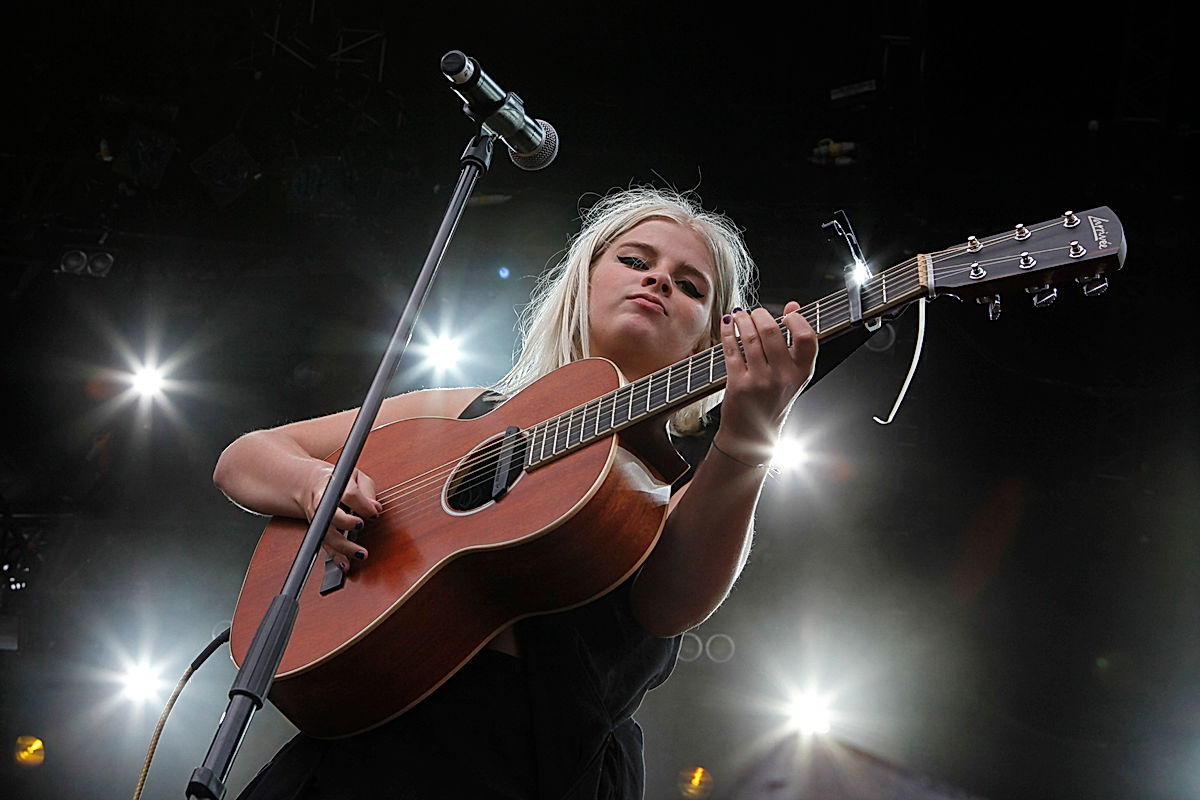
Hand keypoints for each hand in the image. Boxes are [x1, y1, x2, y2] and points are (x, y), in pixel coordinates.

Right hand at [301, 465, 382, 570]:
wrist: (311, 485)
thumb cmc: (338, 481)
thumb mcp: (356, 476)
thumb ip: (367, 491)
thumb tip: (376, 508)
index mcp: (334, 486)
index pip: (348, 494)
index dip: (362, 504)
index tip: (374, 512)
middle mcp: (323, 504)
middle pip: (333, 515)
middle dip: (346, 522)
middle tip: (360, 525)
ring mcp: (319, 519)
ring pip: (328, 536)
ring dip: (344, 547)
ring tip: (361, 553)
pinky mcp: (320, 531)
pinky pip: (326, 547)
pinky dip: (336, 558)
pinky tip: (345, 565)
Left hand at [715, 302, 817, 463]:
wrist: (751, 436)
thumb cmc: (773, 401)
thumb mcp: (792, 376)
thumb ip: (795, 342)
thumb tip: (793, 305)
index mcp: (801, 374)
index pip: (807, 338)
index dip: (797, 319)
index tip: (787, 313)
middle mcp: (783, 378)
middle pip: (772, 331)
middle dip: (760, 315)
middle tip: (755, 313)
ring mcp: (760, 381)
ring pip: (749, 337)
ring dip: (742, 320)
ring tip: (740, 316)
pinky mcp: (738, 384)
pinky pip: (731, 349)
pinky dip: (728, 331)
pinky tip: (728, 325)